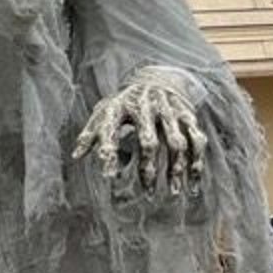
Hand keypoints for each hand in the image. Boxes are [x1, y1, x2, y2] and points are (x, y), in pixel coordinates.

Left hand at [72, 69, 206, 196]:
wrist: (155, 78)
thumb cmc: (124, 104)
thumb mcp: (104, 113)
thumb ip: (90, 133)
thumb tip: (75, 156)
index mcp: (120, 107)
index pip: (111, 131)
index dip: (109, 153)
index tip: (108, 178)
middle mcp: (146, 107)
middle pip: (149, 141)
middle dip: (149, 169)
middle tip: (149, 194)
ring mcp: (169, 110)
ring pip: (177, 143)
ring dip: (176, 169)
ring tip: (174, 193)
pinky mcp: (187, 114)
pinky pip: (196, 140)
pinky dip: (197, 162)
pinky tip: (193, 183)